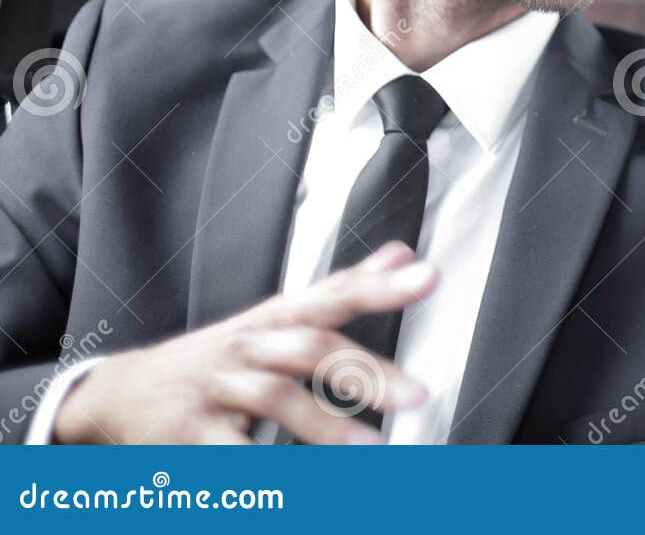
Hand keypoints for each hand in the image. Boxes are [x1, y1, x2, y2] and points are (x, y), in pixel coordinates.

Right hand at [55, 241, 436, 443]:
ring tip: (373, 450)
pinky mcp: (189, 433)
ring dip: (327, 426)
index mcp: (275, 317)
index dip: (380, 284)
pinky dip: (268, 472)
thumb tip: (401, 255)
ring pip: (275, 398)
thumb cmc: (218, 355)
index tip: (427, 277)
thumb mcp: (276, 315)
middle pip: (309, 347)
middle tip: (416, 394)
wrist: (120, 391)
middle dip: (364, 370)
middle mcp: (248, 346)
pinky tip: (299, 485)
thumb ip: (341, 289)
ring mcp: (217, 389)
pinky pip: (234, 455)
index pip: (333, 293)